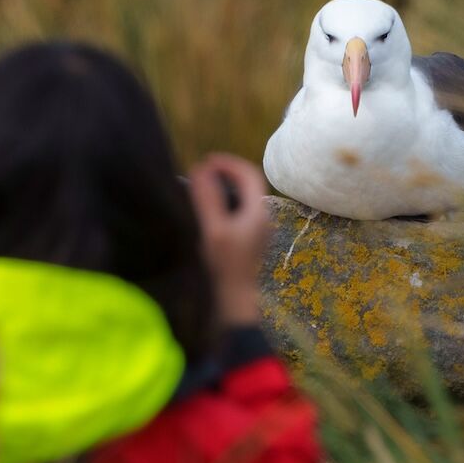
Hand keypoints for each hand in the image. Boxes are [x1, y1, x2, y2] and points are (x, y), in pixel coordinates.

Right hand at [187, 154, 269, 327]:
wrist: (233, 301)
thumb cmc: (223, 266)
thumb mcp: (213, 229)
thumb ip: (207, 198)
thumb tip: (201, 169)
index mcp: (257, 212)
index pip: (249, 174)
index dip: (229, 163)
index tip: (206, 161)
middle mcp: (262, 219)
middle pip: (249, 184)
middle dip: (227, 172)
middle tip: (203, 170)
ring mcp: (257, 231)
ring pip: (244, 197)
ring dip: (225, 187)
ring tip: (202, 185)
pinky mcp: (249, 241)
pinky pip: (240, 211)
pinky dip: (225, 202)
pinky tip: (208, 209)